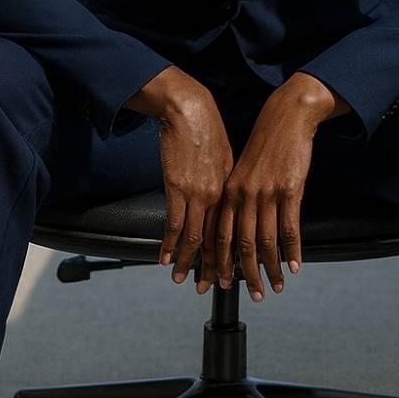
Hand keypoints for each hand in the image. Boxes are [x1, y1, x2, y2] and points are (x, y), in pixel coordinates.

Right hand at [146, 78, 234, 291]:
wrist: (189, 109)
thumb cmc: (206, 128)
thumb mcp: (224, 156)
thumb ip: (223, 181)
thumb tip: (221, 197)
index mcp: (231, 190)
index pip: (232, 232)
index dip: (230, 256)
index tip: (230, 274)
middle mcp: (218, 196)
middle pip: (217, 241)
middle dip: (214, 268)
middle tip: (213, 288)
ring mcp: (198, 194)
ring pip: (196, 238)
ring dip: (190, 263)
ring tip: (185, 281)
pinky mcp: (178, 188)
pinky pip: (174, 224)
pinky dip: (170, 245)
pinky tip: (167, 260)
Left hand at [213, 75, 340, 302]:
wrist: (286, 117)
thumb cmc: (265, 144)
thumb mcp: (242, 171)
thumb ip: (239, 198)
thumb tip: (240, 227)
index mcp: (229, 192)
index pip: (220, 236)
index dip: (220, 263)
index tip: (221, 283)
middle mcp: (244, 195)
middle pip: (242, 245)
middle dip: (247, 274)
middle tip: (255, 295)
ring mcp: (266, 194)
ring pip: (266, 241)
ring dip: (272, 268)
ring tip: (277, 286)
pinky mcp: (289, 190)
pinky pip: (290, 227)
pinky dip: (293, 250)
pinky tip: (295, 265)